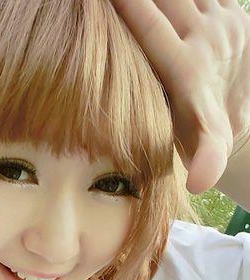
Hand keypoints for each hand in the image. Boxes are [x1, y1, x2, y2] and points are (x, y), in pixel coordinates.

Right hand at [109, 0, 249, 194]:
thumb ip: (207, 160)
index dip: (125, 7)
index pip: (148, 26)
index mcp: (187, 70)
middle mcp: (206, 37)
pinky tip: (166, 5)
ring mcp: (222, 19)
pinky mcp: (231, 10)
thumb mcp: (207, 149)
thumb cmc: (208, 137)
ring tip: (133, 1)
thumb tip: (199, 184)